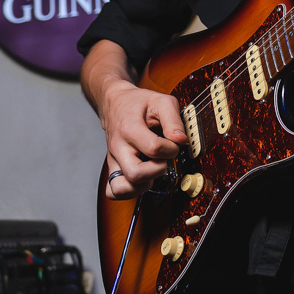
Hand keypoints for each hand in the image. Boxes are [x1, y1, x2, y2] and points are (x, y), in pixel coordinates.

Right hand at [101, 80, 186, 199]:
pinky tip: (142, 180)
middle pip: (135, 174)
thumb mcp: (161, 101)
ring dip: (142, 186)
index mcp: (129, 128)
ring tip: (152, 171)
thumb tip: (181, 140)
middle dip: (157, 170)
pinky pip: (113, 191)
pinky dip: (129, 192)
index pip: (153, 148)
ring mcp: (113, 160)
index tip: (174, 144)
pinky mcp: (112, 168)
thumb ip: (173, 120)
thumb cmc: (138, 103)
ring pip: (121, 189)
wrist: (115, 102)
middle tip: (163, 160)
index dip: (171, 149)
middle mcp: (118, 147)